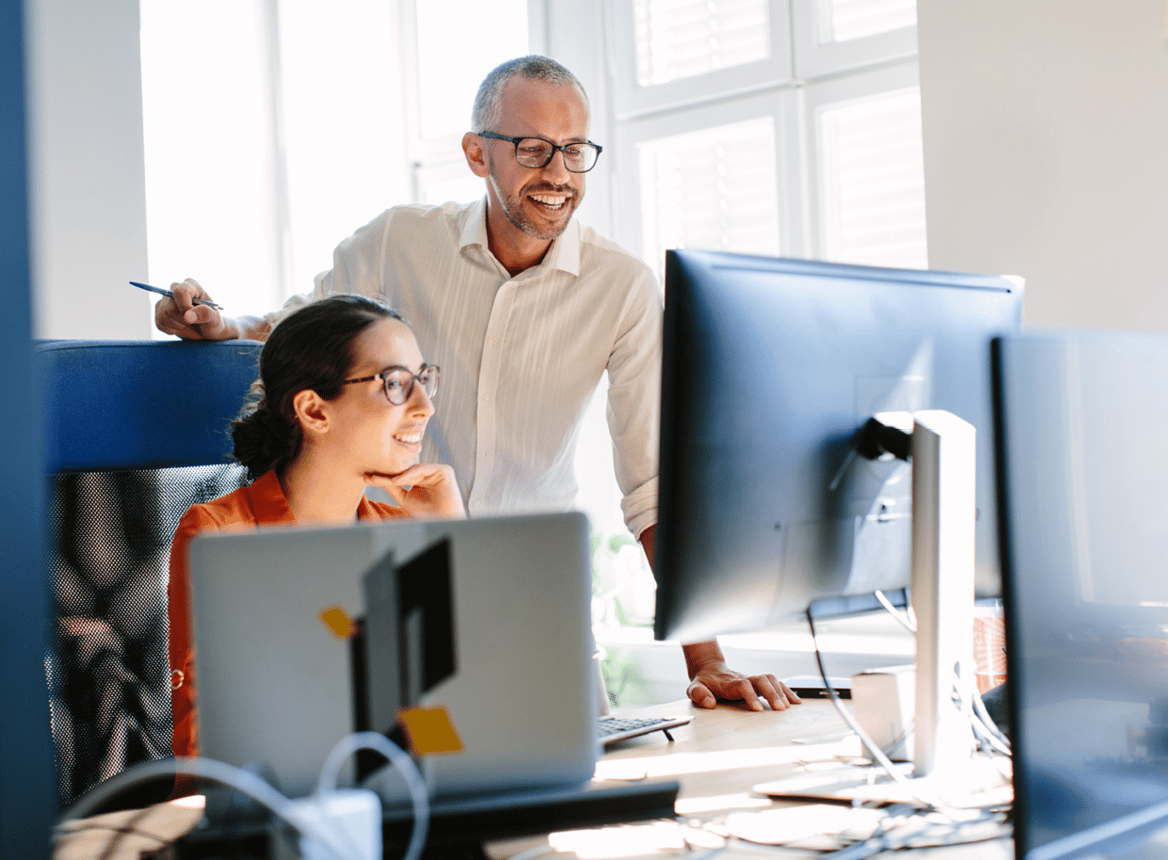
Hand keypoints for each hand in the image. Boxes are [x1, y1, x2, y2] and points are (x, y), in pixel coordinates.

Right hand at [154, 278, 234, 340]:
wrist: (206, 331)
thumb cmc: (212, 322)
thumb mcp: (214, 319)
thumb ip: (204, 314)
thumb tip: (187, 316)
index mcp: (191, 285)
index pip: (180, 292)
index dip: (184, 307)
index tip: (193, 317)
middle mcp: (176, 288)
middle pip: (170, 307)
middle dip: (182, 320)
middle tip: (193, 322)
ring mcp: (166, 299)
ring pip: (163, 315)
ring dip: (177, 325)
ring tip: (187, 324)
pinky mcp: (160, 309)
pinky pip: (159, 323)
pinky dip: (170, 330)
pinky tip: (179, 327)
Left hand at [365, 464, 465, 519]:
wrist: (443, 522)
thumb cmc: (427, 514)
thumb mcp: (404, 499)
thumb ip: (392, 487)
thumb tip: (374, 478)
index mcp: (422, 479)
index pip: (401, 475)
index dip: (384, 477)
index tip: (367, 478)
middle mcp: (430, 473)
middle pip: (405, 471)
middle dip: (387, 473)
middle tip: (369, 476)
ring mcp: (437, 470)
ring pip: (412, 469)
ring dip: (396, 475)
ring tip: (380, 479)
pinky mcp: (444, 470)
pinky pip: (423, 469)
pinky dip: (409, 474)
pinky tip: (396, 480)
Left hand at [686, 659, 802, 711]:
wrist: (709, 670)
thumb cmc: (704, 682)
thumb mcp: (694, 688)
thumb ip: (698, 694)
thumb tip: (709, 703)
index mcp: (729, 682)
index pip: (742, 685)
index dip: (751, 695)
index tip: (758, 709)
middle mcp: (744, 678)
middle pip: (761, 680)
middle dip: (772, 694)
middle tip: (780, 709)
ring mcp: (752, 679)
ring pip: (770, 679)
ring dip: (781, 692)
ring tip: (788, 707)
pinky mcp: (758, 683)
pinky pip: (775, 683)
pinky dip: (787, 691)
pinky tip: (795, 702)